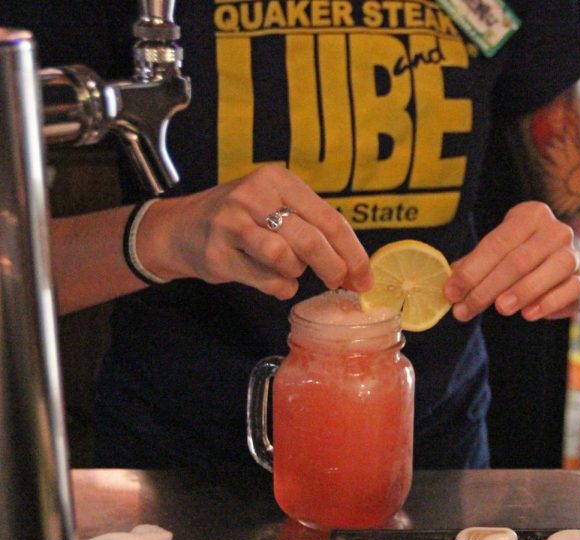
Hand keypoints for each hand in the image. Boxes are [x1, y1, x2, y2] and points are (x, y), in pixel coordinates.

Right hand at [140, 164, 371, 298]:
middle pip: (311, 240)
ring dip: (296, 273)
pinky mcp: (217, 253)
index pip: (330, 219)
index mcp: (278, 180)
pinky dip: (278, 287)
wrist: (182, 228)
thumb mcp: (278, 206)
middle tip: (338, 281)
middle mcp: (254, 196)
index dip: (353, 253)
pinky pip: (264, 279)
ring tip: (290, 271)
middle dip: (332, 268)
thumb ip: (314, 228)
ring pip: (285, 259)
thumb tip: (356, 268)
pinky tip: (274, 281)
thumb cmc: (244, 220)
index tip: (365, 277)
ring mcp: (231, 224)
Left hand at [444, 201, 579, 321]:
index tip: (451, 292)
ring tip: (499, 309)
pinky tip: (528, 314)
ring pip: (546, 273)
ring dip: (520, 292)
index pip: (496, 243)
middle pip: (517, 261)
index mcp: (529, 216)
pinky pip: (567, 290)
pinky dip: (546, 303)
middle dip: (486, 288)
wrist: (574, 262)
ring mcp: (572, 254)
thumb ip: (475, 265)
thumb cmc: (526, 255)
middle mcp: (554, 231)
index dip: (471, 270)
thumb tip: (450, 284)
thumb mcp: (500, 251)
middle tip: (464, 310)